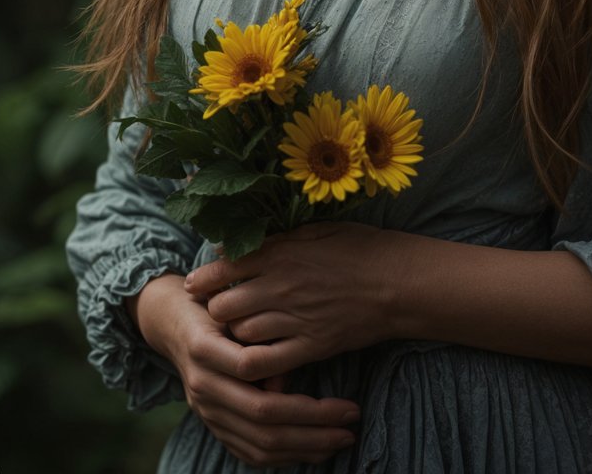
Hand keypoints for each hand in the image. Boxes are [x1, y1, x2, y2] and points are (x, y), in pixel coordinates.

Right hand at [131, 273, 361, 466]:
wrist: (172, 320)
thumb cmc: (214, 302)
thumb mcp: (234, 306)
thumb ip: (259, 337)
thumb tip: (285, 381)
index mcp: (207, 351)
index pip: (262, 392)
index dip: (309, 407)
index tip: (348, 403)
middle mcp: (203, 387)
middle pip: (265, 424)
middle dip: (314, 431)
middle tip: (351, 425)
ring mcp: (205, 411)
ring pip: (258, 445)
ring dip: (303, 448)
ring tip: (339, 440)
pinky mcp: (211, 424)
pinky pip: (247, 453)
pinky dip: (280, 458)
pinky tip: (310, 451)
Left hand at [184, 223, 401, 381]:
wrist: (396, 282)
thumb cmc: (360, 248)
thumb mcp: (318, 229)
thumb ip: (279, 238)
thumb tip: (245, 243)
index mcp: (282, 253)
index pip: (225, 267)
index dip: (204, 278)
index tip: (194, 284)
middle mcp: (281, 286)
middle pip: (224, 306)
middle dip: (216, 309)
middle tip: (221, 310)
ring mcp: (294, 319)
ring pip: (240, 334)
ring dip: (234, 334)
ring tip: (238, 331)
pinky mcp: (309, 346)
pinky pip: (266, 362)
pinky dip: (253, 362)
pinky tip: (253, 356)